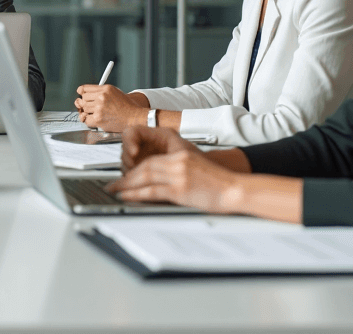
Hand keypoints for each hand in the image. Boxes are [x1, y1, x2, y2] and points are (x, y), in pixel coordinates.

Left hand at [73, 84, 148, 130]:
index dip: (81, 92)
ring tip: (97, 114)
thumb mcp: (115, 92)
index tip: (80, 95)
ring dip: (88, 113)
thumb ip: (102, 92)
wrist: (135, 118)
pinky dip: (90, 121)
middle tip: (90, 107)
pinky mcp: (99, 119)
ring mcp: (99, 108)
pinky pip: (87, 120)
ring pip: (84, 110)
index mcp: (106, 89)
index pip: (85, 89)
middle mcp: (102, 97)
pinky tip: (97, 120)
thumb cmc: (127, 107)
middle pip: (83, 99)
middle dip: (85, 104)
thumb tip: (84, 94)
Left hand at [107, 130, 240, 212]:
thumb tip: (162, 186)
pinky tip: (127, 197)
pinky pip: (152, 190)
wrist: (237, 189)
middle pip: (145, 166)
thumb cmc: (221, 184)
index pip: (152, 160)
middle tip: (115, 184)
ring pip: (145, 176)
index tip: (126, 177)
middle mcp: (178, 162)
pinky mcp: (180, 189)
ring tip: (115, 191)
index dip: (135, 169)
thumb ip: (180, 175)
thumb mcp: (198, 172)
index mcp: (182, 156)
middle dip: (127, 176)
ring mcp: (178, 175)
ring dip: (127, 184)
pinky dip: (136, 193)